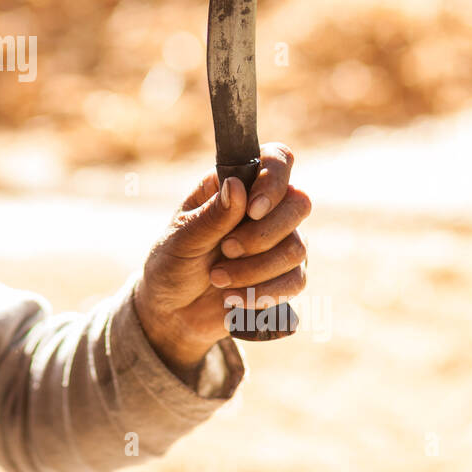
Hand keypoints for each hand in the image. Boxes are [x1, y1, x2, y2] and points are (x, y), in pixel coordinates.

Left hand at [133, 143, 310, 379]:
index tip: (253, 208)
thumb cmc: (172, 264)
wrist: (172, 312)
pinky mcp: (285, 276)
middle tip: (226, 249)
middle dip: (262, 234)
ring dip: (256, 268)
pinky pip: (296, 280)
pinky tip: (233, 298)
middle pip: (298, 203)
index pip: (277, 159)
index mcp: (236, 185)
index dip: (275, 178)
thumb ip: (211, 216)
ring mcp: (280, 242)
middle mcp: (265, 208)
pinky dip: (264, 292)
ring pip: (297, 247)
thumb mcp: (181, 239)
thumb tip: (237, 186)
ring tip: (217, 278)